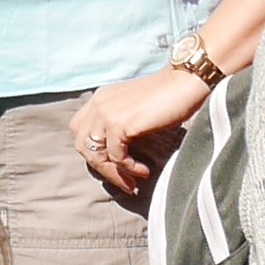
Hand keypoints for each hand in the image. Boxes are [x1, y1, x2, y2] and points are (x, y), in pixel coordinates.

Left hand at [71, 68, 210, 196]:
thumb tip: (116, 154)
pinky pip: (117, 157)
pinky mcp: (119, 124)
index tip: (110, 164)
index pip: (79, 130)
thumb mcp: (134, 109)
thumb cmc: (168, 96)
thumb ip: (120, 123)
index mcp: (100, 99)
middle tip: (122, 181)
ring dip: (115, 174)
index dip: (91, 150)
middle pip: (82, 145)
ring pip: (97, 155)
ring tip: (132, 183)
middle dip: (101, 167)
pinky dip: (130, 168)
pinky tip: (144, 171)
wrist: (185, 81)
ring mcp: (106, 113)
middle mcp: (98, 104)